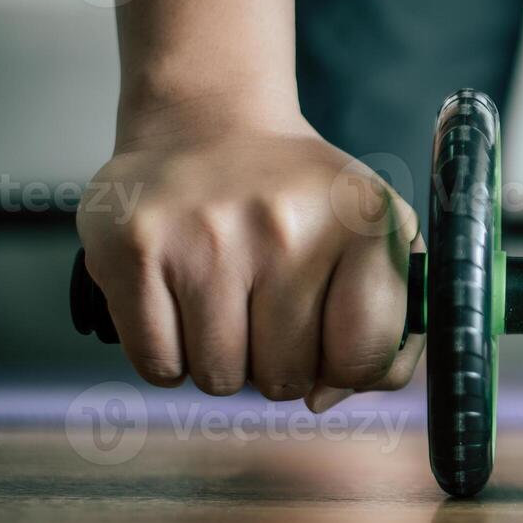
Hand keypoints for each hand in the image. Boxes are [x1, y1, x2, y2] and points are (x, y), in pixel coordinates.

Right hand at [76, 105, 422, 412]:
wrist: (211, 122)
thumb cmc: (301, 198)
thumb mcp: (377, 238)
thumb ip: (389, 329)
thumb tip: (326, 399)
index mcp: (362, 224)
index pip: (363, 359)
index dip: (343, 370)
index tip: (328, 343)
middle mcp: (286, 226)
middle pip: (285, 379)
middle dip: (277, 365)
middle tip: (266, 315)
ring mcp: (205, 235)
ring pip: (219, 379)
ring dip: (221, 361)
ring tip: (225, 304)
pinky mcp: (133, 248)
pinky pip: (158, 365)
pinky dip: (169, 356)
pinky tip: (181, 307)